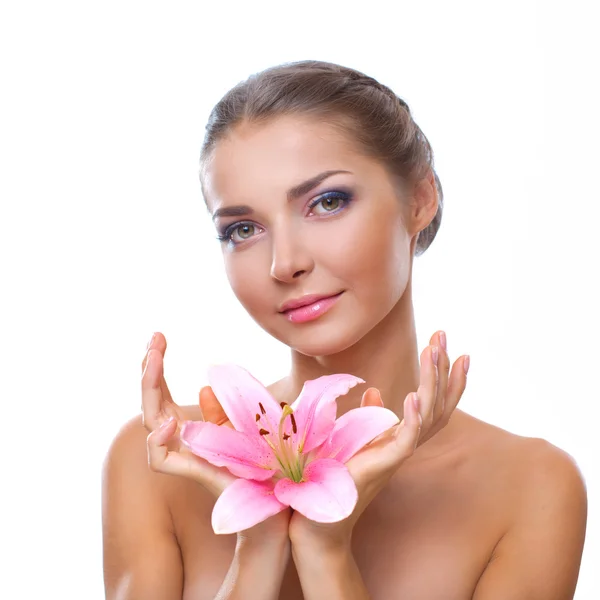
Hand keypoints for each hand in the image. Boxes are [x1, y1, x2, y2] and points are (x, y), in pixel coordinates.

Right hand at [141, 332, 291, 539]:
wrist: (278, 498)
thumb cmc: (264, 460)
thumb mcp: (244, 423)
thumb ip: (223, 407)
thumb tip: (203, 386)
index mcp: (193, 426)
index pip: (164, 394)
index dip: (157, 368)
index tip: (159, 337)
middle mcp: (184, 439)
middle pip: (154, 402)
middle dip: (149, 370)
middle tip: (154, 338)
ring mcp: (187, 454)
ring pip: (152, 422)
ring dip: (149, 389)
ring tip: (152, 360)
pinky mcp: (194, 472)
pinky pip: (161, 460)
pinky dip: (158, 442)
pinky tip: (168, 422)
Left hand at [288, 330, 468, 548]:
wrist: (320, 517)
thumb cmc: (335, 476)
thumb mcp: (355, 436)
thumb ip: (370, 416)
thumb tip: (376, 392)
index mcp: (400, 435)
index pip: (434, 403)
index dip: (447, 378)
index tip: (455, 349)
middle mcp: (405, 444)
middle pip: (438, 403)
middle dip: (443, 368)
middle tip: (442, 335)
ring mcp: (397, 455)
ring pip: (428, 415)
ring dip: (431, 381)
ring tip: (434, 351)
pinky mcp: (384, 465)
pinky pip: (407, 440)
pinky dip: (413, 418)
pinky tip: (413, 394)